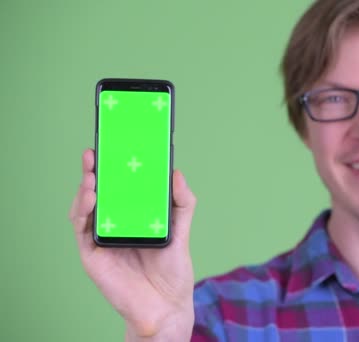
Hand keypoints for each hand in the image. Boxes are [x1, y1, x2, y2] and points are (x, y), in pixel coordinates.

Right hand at [69, 149, 195, 340]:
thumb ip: (182, 203)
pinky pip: (81, 227)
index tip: (115, 145)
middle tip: (96, 152)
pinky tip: (91, 196)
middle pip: (100, 193)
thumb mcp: (182, 230)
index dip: (115, 167)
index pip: (121, 187)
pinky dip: (82, 209)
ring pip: (85, 206)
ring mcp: (101, 237)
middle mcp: (115, 223)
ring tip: (93, 174)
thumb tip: (177, 173)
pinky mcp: (91, 253)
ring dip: (85, 187)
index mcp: (134, 216)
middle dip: (94, 170)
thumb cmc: (173, 269)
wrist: (166, 304)